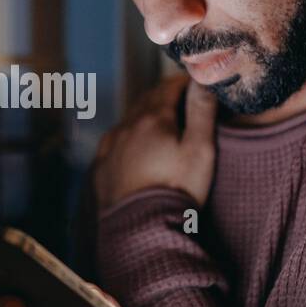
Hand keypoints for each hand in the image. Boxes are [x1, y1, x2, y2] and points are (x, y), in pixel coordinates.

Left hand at [92, 75, 216, 210]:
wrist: (141, 228)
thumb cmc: (176, 189)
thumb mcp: (199, 149)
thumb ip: (201, 111)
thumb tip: (203, 78)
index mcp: (153, 118)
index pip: (168, 87)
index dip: (183, 81)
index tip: (193, 80)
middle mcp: (128, 127)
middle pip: (147, 100)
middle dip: (163, 94)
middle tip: (179, 95)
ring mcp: (111, 147)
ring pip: (128, 120)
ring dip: (144, 114)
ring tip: (159, 118)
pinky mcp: (102, 167)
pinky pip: (114, 142)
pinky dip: (127, 135)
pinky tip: (132, 143)